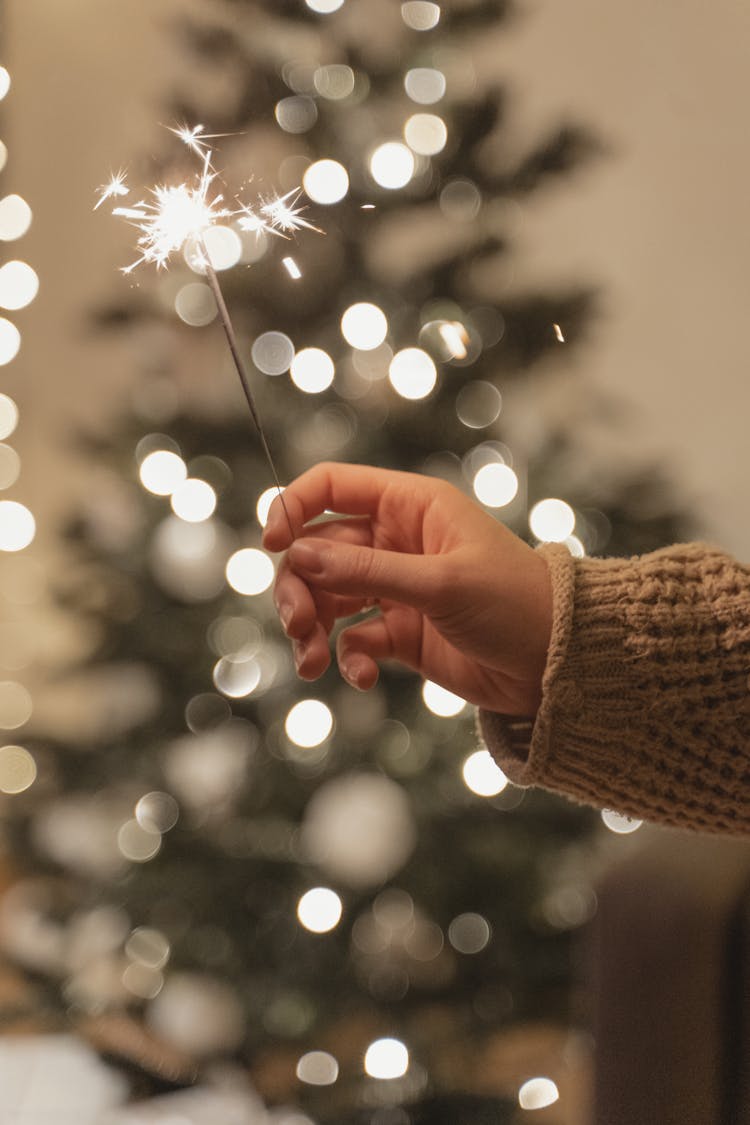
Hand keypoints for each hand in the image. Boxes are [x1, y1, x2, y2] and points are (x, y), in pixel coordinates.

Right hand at [262, 462, 552, 715]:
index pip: (331, 486)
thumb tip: (298, 555)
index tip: (273, 545)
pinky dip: (349, 659)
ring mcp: (396, 587)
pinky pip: (354, 640)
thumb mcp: (441, 583)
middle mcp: (396, 541)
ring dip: (312, 628)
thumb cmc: (516, 604)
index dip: (293, 508)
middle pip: (317, 550)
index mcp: (410, 506)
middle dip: (299, 586)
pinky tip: (364, 678)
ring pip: (328, 597)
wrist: (558, 664)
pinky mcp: (401, 633)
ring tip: (313, 661)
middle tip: (298, 624)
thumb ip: (368, 571)